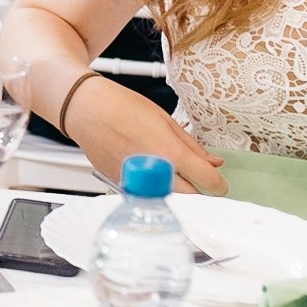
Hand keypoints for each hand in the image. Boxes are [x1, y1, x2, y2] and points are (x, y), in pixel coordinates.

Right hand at [63, 77, 227, 194]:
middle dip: (199, 190)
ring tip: (172, 169)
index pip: (207, 182)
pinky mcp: (123, 186)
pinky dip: (155, 186)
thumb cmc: (122, 108)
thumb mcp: (165, 120)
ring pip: (168, 198)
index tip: (219, 183)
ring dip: (177, 190)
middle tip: (200, 177)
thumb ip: (192, 146)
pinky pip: (147, 193)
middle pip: (191, 197)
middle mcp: (154, 173)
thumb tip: (213, 162)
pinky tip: (150, 169)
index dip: (218, 185)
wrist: (87, 110)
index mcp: (170, 154)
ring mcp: (137, 183)